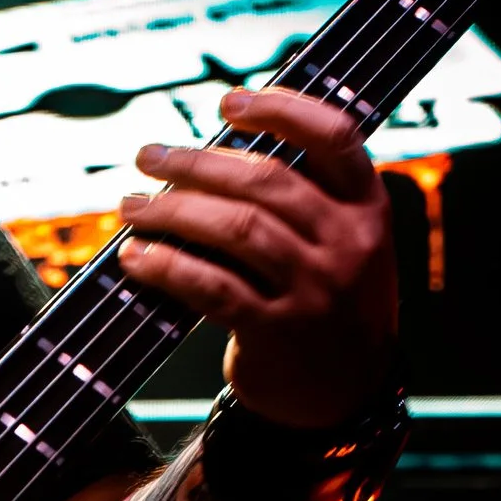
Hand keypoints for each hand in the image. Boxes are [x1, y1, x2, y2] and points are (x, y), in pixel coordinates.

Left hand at [118, 84, 400, 426]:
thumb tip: (219, 147)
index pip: (334, 138)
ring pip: (235, 229)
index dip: (282, 109)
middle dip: (197, 162)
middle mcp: (350, 245)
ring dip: (172, 210)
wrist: (344, 398)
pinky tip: (136, 257)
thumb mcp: (345, 245)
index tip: (229, 102)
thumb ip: (308, 199)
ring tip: (131, 205)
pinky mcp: (278, 332)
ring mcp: (316, 290)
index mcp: (369, 210)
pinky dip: (167, 266)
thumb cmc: (327, 303)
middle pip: (266, 181)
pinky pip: (212, 286)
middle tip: (147, 155)